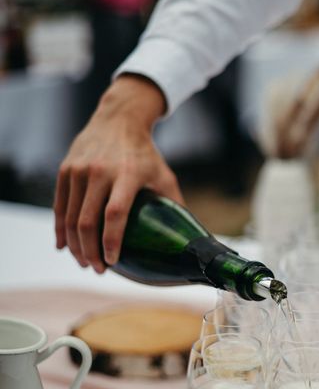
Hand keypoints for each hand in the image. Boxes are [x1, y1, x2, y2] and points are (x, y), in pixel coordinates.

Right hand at [54, 75, 183, 272]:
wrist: (118, 119)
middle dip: (90, 251)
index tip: (113, 262)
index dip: (112, 241)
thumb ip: (174, 204)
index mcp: (128, 174)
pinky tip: (65, 246)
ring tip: (84, 262)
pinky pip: (60, 206)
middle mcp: (100, 172)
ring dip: (75, 245)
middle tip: (98, 269)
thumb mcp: (164, 175)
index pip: (115, 214)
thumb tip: (188, 236)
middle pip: (88, 221)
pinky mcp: (65, 170)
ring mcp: (79, 170)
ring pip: (71, 217)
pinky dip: (61, 229)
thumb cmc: (146, 154)